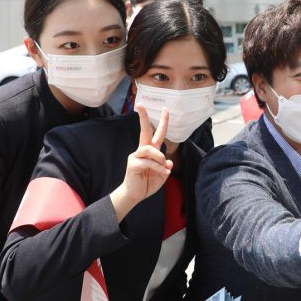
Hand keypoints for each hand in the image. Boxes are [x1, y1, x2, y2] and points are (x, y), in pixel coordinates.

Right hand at [110, 106, 172, 220]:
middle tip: (140, 105)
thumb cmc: (147, 183)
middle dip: (144, 117)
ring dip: (160, 159)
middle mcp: (143, 150)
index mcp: (151, 151)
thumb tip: (168, 161)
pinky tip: (162, 173)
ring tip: (162, 168)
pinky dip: (158, 168)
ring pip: (151, 149)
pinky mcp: (133, 163)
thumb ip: (165, 167)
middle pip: (144, 131)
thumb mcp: (162, 175)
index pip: (156, 133)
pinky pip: (150, 162)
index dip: (162, 122)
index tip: (165, 109)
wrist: (135, 195)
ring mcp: (136, 156)